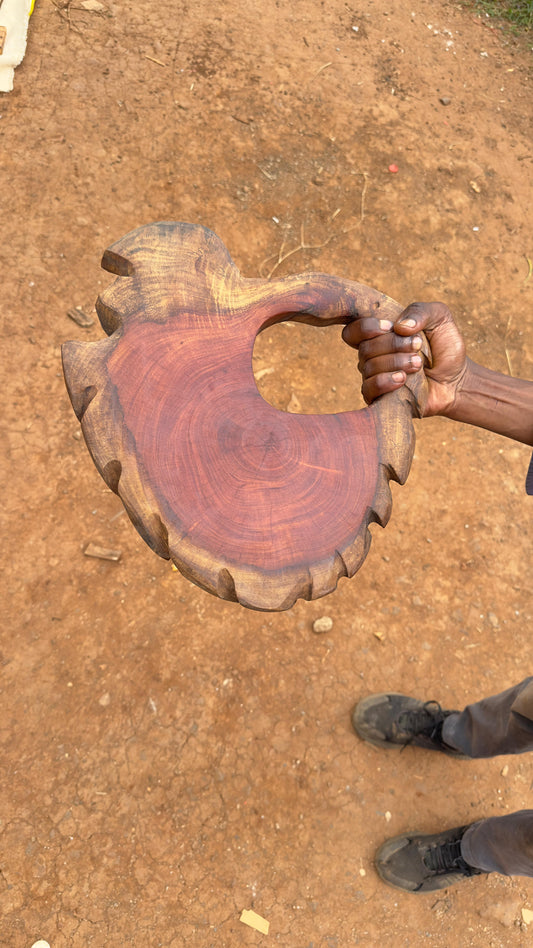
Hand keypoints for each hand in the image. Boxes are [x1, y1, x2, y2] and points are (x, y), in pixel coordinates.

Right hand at [342, 301, 466, 417]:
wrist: (456, 379)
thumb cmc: (445, 347)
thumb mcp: (439, 318)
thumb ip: (420, 311)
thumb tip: (399, 327)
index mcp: (380, 335)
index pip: (353, 331)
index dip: (365, 328)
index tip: (390, 327)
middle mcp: (372, 356)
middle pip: (365, 348)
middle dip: (392, 345)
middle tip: (417, 346)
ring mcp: (374, 377)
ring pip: (369, 367)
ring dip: (395, 362)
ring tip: (418, 364)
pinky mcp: (380, 398)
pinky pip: (369, 389)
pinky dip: (385, 381)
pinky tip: (403, 379)